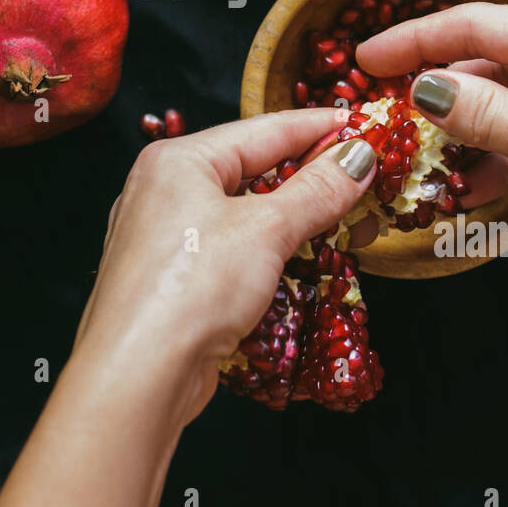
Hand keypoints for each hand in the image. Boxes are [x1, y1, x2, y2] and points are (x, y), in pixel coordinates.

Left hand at [73, 108, 376, 425]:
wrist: (138, 379)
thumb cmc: (192, 290)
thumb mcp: (266, 230)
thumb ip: (318, 191)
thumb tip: (358, 158)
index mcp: (177, 160)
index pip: (263, 130)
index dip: (320, 127)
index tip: (366, 127)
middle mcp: (164, 191)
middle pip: (254, 172)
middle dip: (315, 180)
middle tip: (370, 181)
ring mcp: (166, 239)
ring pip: (246, 216)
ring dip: (299, 221)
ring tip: (353, 224)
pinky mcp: (176, 283)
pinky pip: (234, 251)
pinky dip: (272, 252)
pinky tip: (308, 260)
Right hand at [356, 3, 507, 240]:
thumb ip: (485, 115)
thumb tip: (426, 88)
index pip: (473, 26)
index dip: (413, 40)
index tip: (365, 58)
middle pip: (491, 61)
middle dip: (439, 92)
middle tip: (387, 116)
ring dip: (468, 134)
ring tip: (423, 162)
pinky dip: (503, 159)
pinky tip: (471, 190)